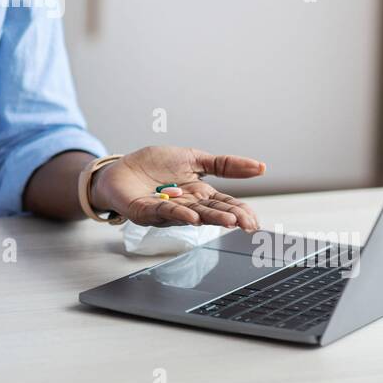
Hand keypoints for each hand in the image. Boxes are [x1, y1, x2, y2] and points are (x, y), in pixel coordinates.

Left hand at [89, 146, 263, 229]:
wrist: (121, 168)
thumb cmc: (155, 165)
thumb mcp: (195, 158)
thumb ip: (225, 165)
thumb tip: (260, 167)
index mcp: (199, 194)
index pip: (225, 204)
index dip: (241, 212)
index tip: (254, 220)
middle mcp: (186, 206)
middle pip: (212, 212)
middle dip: (230, 218)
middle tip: (247, 225)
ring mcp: (167, 211)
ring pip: (192, 215)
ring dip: (211, 219)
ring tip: (229, 222)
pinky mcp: (146, 211)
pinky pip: (164, 212)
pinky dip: (179, 214)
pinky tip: (193, 216)